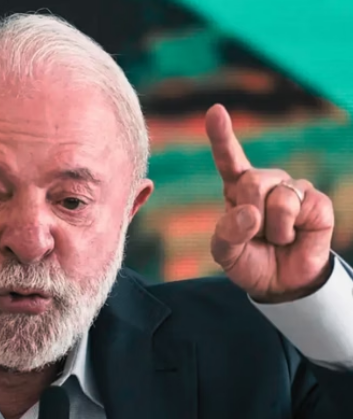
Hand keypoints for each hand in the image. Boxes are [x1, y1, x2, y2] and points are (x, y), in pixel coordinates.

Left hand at [206, 104, 334, 302]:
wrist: (281, 283)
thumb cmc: (250, 261)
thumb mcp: (225, 252)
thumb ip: (227, 233)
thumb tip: (248, 214)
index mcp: (237, 188)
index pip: (228, 158)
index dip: (222, 135)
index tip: (216, 111)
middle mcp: (265, 182)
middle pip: (251, 180)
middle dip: (250, 213)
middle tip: (256, 234)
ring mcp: (292, 189)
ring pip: (276, 195)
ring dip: (271, 228)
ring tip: (276, 238)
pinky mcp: (316, 202)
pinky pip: (298, 207)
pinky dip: (289, 231)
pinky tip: (293, 237)